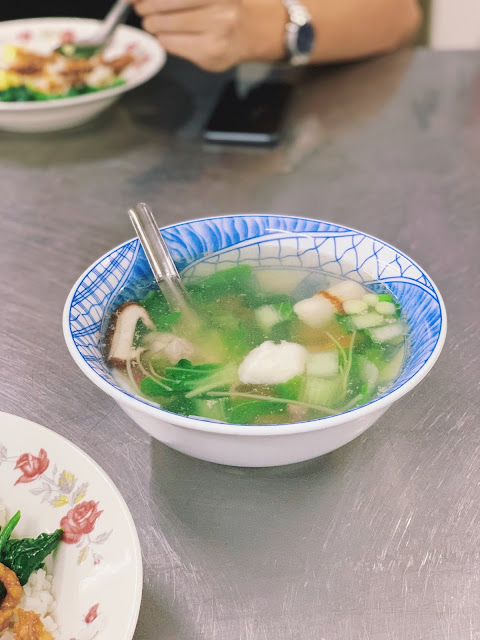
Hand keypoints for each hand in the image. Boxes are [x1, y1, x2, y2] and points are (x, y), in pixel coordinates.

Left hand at [131, 0, 285, 71]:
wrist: (248, 33)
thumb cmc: (220, 7)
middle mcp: (221, 5)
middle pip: (163, 3)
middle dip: (146, 7)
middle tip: (143, 9)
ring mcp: (217, 31)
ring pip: (164, 26)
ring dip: (153, 25)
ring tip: (156, 23)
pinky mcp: (210, 53)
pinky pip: (170, 44)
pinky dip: (164, 39)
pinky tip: (171, 36)